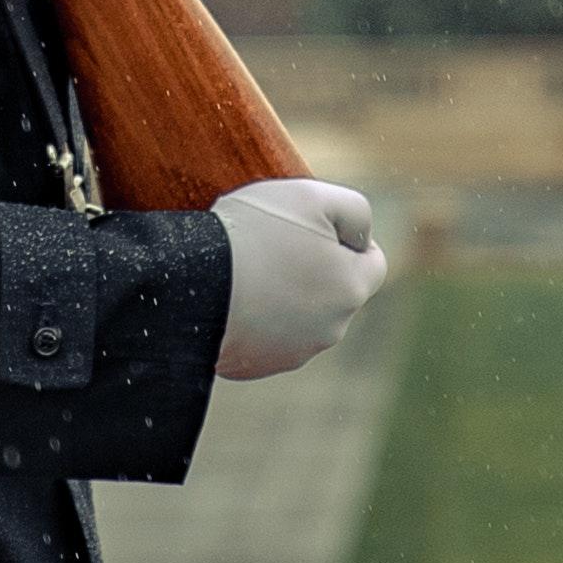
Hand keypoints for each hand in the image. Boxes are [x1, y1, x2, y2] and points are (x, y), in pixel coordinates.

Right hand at [214, 176, 386, 380]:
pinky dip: (256, 319)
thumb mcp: (312, 196)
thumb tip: (361, 239)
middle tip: (275, 244)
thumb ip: (356, 212)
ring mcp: (292, 353)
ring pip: (302, 317)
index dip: (346, 239)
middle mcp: (331, 330)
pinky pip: (266, 337)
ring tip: (248, 269)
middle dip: (315, 268)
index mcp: (351, 289)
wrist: (190, 281)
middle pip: (336, 292)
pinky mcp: (255, 366)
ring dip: (286, 296)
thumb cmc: (253, 233)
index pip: (373, 263)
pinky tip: (232, 296)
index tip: (312, 226)